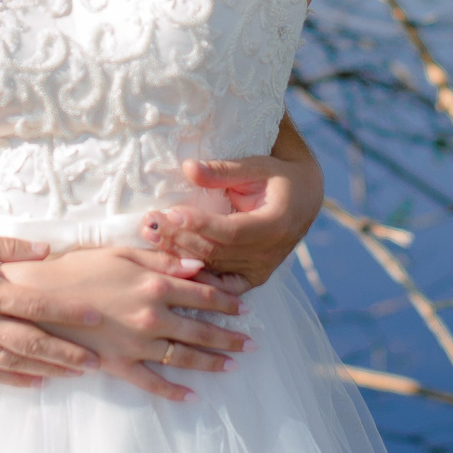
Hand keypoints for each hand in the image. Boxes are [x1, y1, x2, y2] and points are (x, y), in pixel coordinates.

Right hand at [0, 228, 101, 388]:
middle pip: (29, 342)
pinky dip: (13, 379)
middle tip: (96, 361)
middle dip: (66, 352)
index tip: (95, 317)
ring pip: (11, 362)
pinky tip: (36, 382)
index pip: (34, 304)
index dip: (67, 312)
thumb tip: (46, 250)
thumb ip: (6, 247)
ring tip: (76, 374)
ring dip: (47, 369)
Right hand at [0, 247, 248, 402]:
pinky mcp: (118, 365)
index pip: (202, 295)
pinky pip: (152, 383)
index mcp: (154, 284)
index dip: (227, 301)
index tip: (245, 306)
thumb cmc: (76, 269)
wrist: (37, 301)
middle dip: (229, 337)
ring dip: (212, 363)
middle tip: (252, 343)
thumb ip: (160, 259)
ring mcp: (137, 344)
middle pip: (201, 330)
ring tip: (233, 366)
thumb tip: (196, 265)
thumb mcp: (119, 253)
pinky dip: (174, 392)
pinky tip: (192, 397)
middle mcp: (152, 316)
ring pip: (184, 357)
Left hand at [142, 150, 324, 289]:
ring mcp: (260, 271)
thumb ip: (223, 170)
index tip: (172, 213)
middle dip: (180, 237)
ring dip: (177, 254)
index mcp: (276, 225)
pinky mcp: (251, 279)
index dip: (201, 224)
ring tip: (149, 237)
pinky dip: (194, 277)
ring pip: (212, 268)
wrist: (302, 200)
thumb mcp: (256, 167)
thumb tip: (188, 168)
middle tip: (150, 222)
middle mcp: (269, 254)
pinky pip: (219, 285)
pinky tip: (168, 265)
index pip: (232, 231)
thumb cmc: (277, 177)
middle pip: (216, 251)